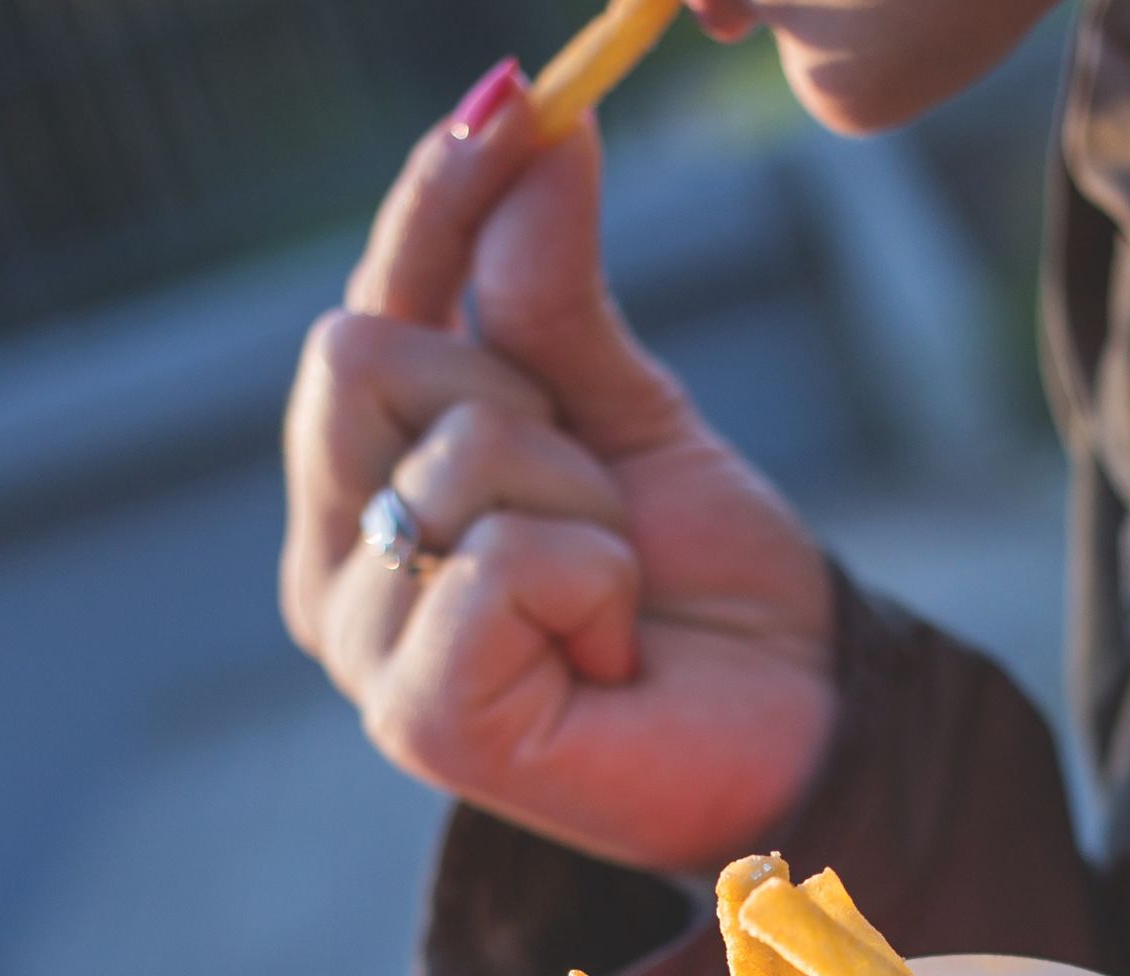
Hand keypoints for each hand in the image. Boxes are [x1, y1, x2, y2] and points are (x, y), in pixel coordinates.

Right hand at [280, 74, 834, 870]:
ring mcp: (362, 644)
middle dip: (522, 389)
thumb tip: (530, 116)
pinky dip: (594, 575)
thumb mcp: (627, 413)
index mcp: (366, 492)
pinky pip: (503, 552)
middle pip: (361, 350)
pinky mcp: (418, 717)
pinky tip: (609, 649)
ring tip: (616, 588)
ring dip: (585, 496)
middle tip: (595, 486)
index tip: (512, 100)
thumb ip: (552, 288)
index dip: (430, 206)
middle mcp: (336, 563)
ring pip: (456, 446)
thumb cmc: (701, 582)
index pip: (360, 312)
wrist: (793, 722)